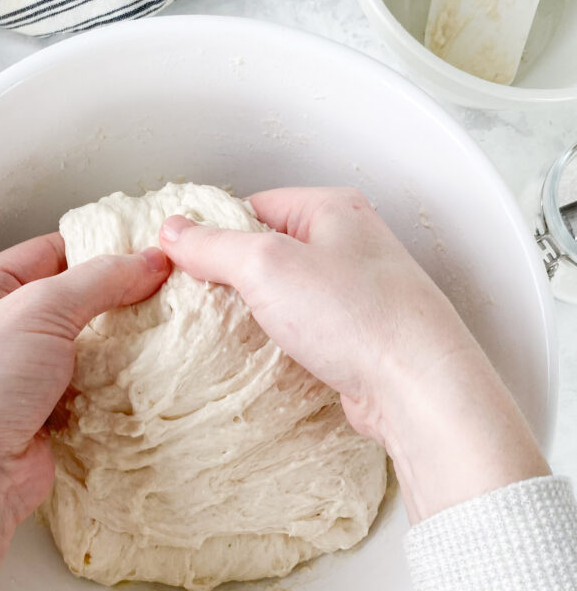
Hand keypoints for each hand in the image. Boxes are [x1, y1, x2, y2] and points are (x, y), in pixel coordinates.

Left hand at [0, 235, 169, 590]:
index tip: (146, 250)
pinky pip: (89, 396)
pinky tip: (146, 381)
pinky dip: (114, 391)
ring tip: (167, 333)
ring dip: (118, 350)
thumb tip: (148, 261)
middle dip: (114, 301)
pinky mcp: (42, 423)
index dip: (97, 248)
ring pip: (83, 354)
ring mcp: (20, 383)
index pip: (47, 254)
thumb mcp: (39, 310)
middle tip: (166, 292)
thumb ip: (99, 280)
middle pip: (70, 305)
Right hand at [159, 187, 548, 521]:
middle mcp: (349, 243)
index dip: (214, 232)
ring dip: (256, 314)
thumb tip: (173, 231)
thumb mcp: (266, 267)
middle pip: (269, 250)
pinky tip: (264, 359)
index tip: (181, 262)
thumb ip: (214, 246)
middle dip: (233, 277)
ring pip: (287, 294)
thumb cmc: (354, 315)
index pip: (253, 205)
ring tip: (227, 333)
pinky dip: (281, 341)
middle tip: (199, 303)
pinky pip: (305, 330)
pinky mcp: (359, 336)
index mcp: (332, 208)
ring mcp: (358, 292)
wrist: (417, 386)